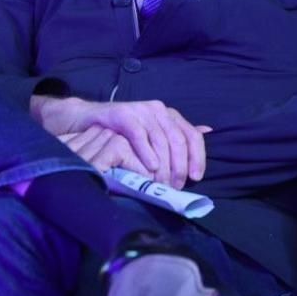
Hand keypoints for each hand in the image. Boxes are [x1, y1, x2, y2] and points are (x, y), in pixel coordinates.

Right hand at [33, 96, 210, 187]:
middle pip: (178, 139)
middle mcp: (158, 110)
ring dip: (163, 165)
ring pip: (160, 140)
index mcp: (169, 115)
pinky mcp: (122, 114)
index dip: (197, 157)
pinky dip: (146, 153)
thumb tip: (208, 131)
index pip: (192, 135)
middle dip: (179, 166)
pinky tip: (149, 168)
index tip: (196, 178)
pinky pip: (139, 135)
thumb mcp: (152, 134)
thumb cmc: (122, 133)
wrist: (88, 120)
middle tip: (175, 186)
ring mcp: (140, 110)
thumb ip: (177, 134)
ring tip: (160, 183)